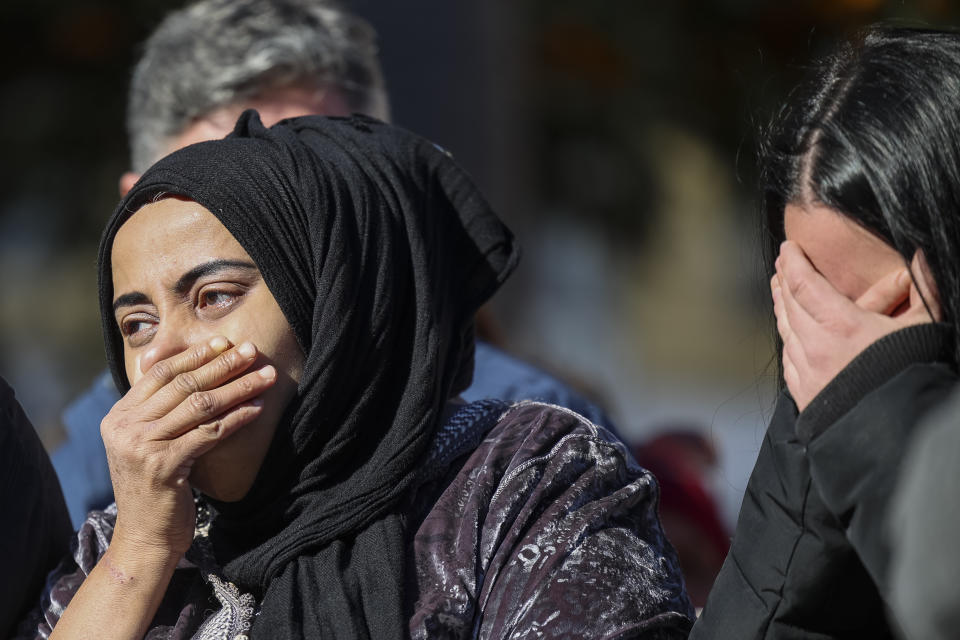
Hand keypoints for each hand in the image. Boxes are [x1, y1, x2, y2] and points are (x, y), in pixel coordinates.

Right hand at [101, 336, 275, 557]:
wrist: (144, 538)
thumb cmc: (155, 490)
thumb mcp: (146, 445)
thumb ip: (158, 412)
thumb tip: (189, 370)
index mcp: (119, 416)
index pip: (161, 373)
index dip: (194, 355)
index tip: (224, 342)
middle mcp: (125, 427)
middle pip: (184, 383)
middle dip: (223, 364)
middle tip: (251, 349)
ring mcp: (142, 445)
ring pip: (200, 404)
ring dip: (239, 387)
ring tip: (266, 376)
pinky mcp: (164, 465)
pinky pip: (210, 432)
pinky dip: (237, 417)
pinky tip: (258, 408)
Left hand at [771, 241, 939, 410]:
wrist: (896, 432)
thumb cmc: (913, 376)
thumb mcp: (924, 328)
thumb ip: (923, 289)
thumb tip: (921, 255)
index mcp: (841, 326)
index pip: (805, 284)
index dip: (794, 263)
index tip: (788, 248)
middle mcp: (815, 347)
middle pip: (790, 305)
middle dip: (785, 282)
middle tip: (781, 267)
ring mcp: (807, 372)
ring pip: (787, 332)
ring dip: (783, 309)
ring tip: (781, 294)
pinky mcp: (806, 395)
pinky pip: (790, 360)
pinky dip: (788, 340)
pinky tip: (789, 337)